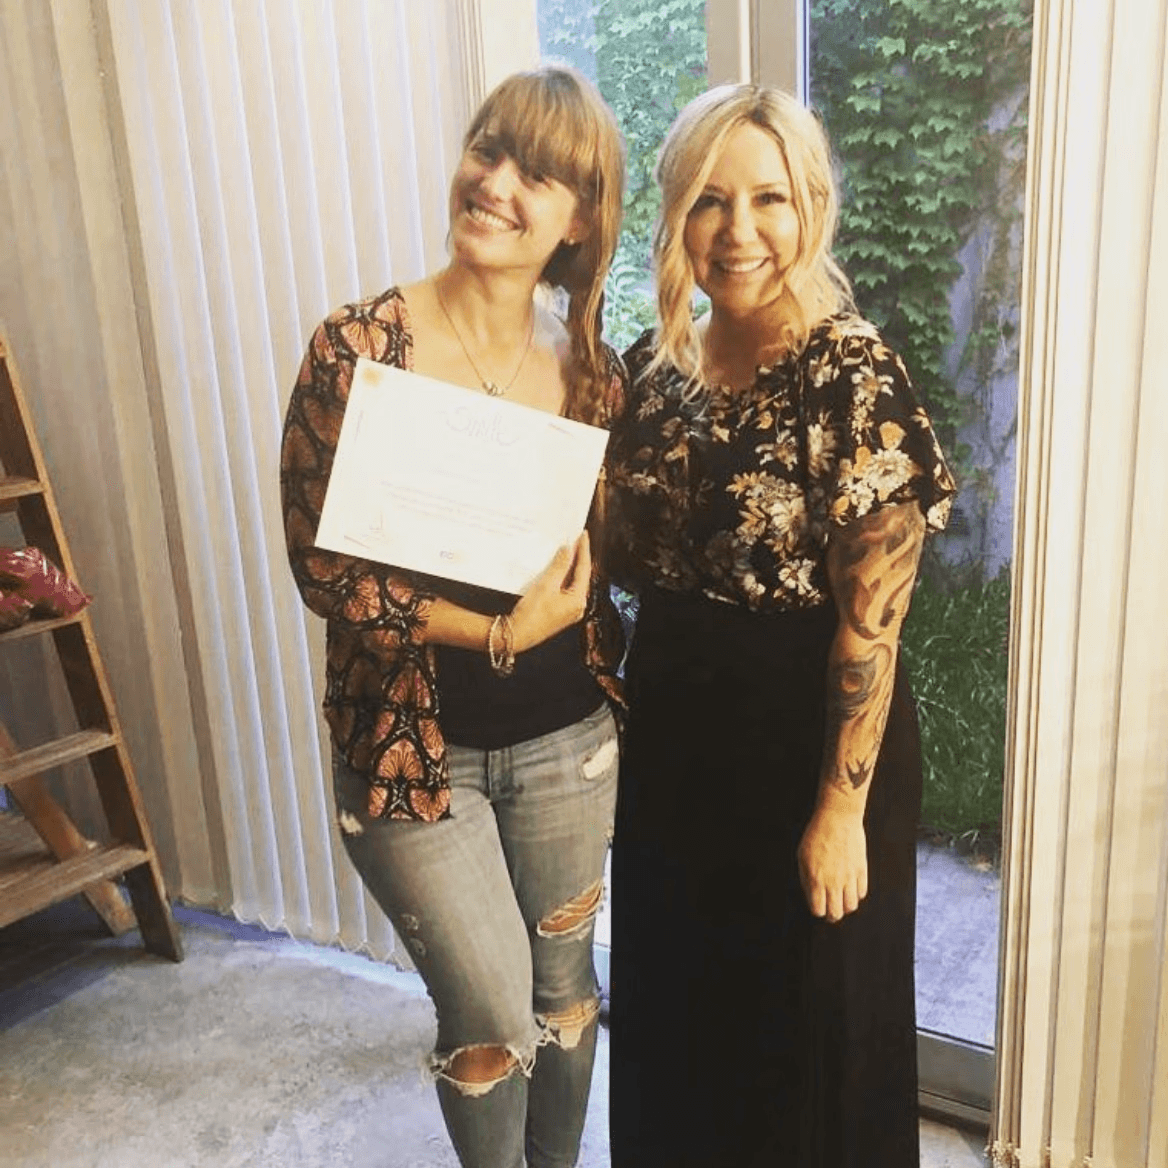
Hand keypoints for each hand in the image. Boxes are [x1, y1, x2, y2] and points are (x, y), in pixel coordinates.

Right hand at [510, 533, 590, 652]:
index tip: (583, 535)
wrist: (517, 635)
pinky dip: (562, 577)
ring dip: (569, 566)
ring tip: (567, 549)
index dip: (583, 550)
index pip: (584, 569)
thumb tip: (568, 550)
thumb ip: (559, 566)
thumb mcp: (546, 585)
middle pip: (580, 576)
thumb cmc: (532, 613)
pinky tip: (556, 568)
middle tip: (576, 539)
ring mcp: (568, 610)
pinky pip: (564, 589)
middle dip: (578, 557)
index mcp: (578, 600)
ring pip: (572, 582)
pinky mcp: (559, 611)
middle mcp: (577, 606)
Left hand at [797, 805, 867, 922]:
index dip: (817, 910)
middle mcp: (833, 881)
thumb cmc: (817, 834)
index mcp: (816, 878)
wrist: (838, 817)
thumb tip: (811, 895)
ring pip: (851, 907)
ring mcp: (849, 877)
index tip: (817, 905)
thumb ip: (805, 878)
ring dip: (844, 906)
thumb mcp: (802, 856)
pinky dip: (855, 894)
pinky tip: (850, 887)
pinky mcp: (862, 870)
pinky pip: (861, 893)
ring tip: (840, 898)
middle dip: (831, 914)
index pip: (818, 910)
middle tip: (830, 907)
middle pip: (836, 914)